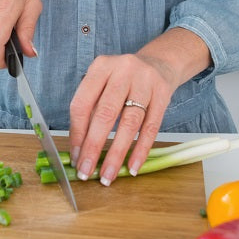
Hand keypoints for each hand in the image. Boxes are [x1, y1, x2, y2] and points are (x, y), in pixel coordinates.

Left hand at [68, 53, 177, 185]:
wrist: (159, 63)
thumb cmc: (124, 79)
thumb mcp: (104, 82)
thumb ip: (92, 108)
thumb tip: (80, 149)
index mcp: (100, 67)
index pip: (82, 103)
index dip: (77, 133)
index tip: (75, 157)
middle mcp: (122, 70)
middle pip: (105, 113)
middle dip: (93, 146)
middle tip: (87, 172)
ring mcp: (145, 80)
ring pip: (129, 122)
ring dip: (117, 153)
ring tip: (108, 175)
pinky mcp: (163, 93)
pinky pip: (151, 127)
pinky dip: (141, 149)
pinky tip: (132, 166)